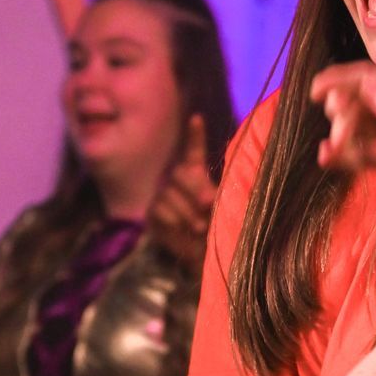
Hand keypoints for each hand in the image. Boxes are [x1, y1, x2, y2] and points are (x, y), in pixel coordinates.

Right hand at [149, 115, 215, 263]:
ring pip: (170, 195)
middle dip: (195, 189)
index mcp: (198, 174)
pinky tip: (183, 229)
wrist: (202, 256)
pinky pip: (160, 211)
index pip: (194, 151)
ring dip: (187, 212)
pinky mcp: (153, 212)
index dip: (195, 135)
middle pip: (180, 174)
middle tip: (208, 204)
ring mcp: (163, 194)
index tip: (196, 119)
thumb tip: (209, 198)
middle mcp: (178, 179)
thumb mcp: (222, 210)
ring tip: (200, 227)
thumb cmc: (217, 228)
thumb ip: (216, 200)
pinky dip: (174, 222)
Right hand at [309, 64, 375, 218]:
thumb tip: (366, 87)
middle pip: (366, 106)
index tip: (318, 89)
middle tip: (339, 126)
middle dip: (346, 112)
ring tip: (332, 147)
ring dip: (345, 137)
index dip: (344, 81)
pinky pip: (372, 159)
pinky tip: (332, 159)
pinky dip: (351, 158)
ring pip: (366, 133)